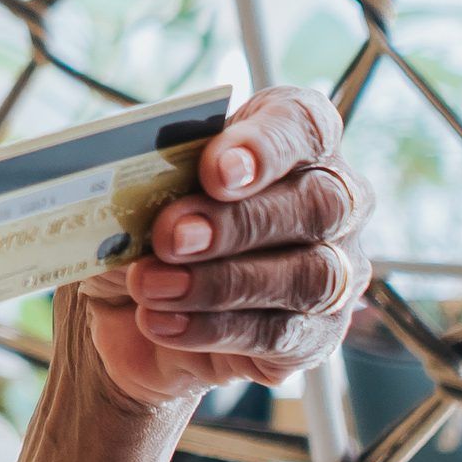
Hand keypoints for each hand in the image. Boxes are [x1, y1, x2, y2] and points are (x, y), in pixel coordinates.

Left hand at [83, 86, 367, 411]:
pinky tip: (162, 322)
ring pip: (308, 277)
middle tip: (170, 237)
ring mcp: (335, 272)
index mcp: (292, 139)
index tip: (215, 171)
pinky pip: (280, 335)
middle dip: (237, 222)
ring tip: (151, 286)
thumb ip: (151, 176)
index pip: (304, 125)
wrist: (126, 307)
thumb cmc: (146, 226)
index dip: (266, 147)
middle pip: (318, 204)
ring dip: (221, 283)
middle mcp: (332, 201)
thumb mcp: (135, 191)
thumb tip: (137, 187)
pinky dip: (213, 329)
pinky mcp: (314, 337)